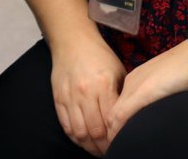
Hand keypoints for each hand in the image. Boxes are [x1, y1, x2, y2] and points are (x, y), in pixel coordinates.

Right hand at [47, 31, 126, 155]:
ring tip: (97, 151)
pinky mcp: (58, 98)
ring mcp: (70, 96)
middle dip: (104, 148)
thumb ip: (122, 95)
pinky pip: (66, 125)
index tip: (123, 145)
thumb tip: (129, 118)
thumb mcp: (118, 71)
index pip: (111, 122)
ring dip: (89, 147)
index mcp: (104, 85)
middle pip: (95, 131)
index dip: (117, 138)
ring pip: (79, 132)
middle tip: (111, 153)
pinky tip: (83, 141)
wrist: (72, 40)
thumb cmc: (100, 55)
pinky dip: (75, 138)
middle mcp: (85, 93)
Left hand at [106, 44, 187, 144]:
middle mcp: (132, 83)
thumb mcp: (168, 88)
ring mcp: (136, 87)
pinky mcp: (144, 92)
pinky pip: (122, 114)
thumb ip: (155, 100)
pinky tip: (121, 141)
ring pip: (114, 116)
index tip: (118, 142)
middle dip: (112, 133)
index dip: (116, 128)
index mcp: (135, 81)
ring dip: (114, 135)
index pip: (117, 109)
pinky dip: (119, 131)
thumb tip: (151, 118)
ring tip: (118, 150)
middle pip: (112, 113)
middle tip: (115, 150)